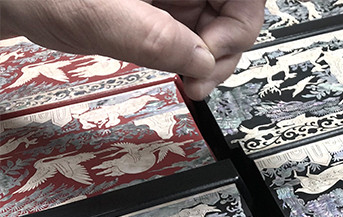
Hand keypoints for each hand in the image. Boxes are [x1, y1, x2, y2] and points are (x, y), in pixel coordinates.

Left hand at [0, 0, 264, 99]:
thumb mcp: (97, 13)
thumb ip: (156, 39)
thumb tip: (203, 64)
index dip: (240, 23)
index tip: (211, 54)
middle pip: (234, 8)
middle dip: (225, 48)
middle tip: (201, 79)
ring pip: (219, 23)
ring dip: (211, 58)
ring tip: (189, 79)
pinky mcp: (162, 5)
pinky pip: (195, 32)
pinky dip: (193, 57)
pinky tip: (180, 69)